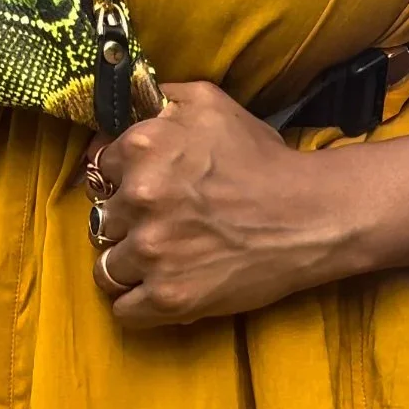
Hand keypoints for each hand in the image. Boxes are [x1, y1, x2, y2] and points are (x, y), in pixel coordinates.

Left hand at [86, 82, 348, 329]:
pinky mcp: (168, 296)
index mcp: (143, 146)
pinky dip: (138, 305)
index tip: (140, 190)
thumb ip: (160, 99)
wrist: (310, 216)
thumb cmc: (263, 161)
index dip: (119, 180)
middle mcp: (139, 198)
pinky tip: (160, 291)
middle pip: (101, 220)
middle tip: (161, 226)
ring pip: (107, 267)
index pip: (98, 169)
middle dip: (126, 224)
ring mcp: (152, 251)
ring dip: (129, 267)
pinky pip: (124, 310)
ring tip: (161, 261)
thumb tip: (124, 105)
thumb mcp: (210, 104)